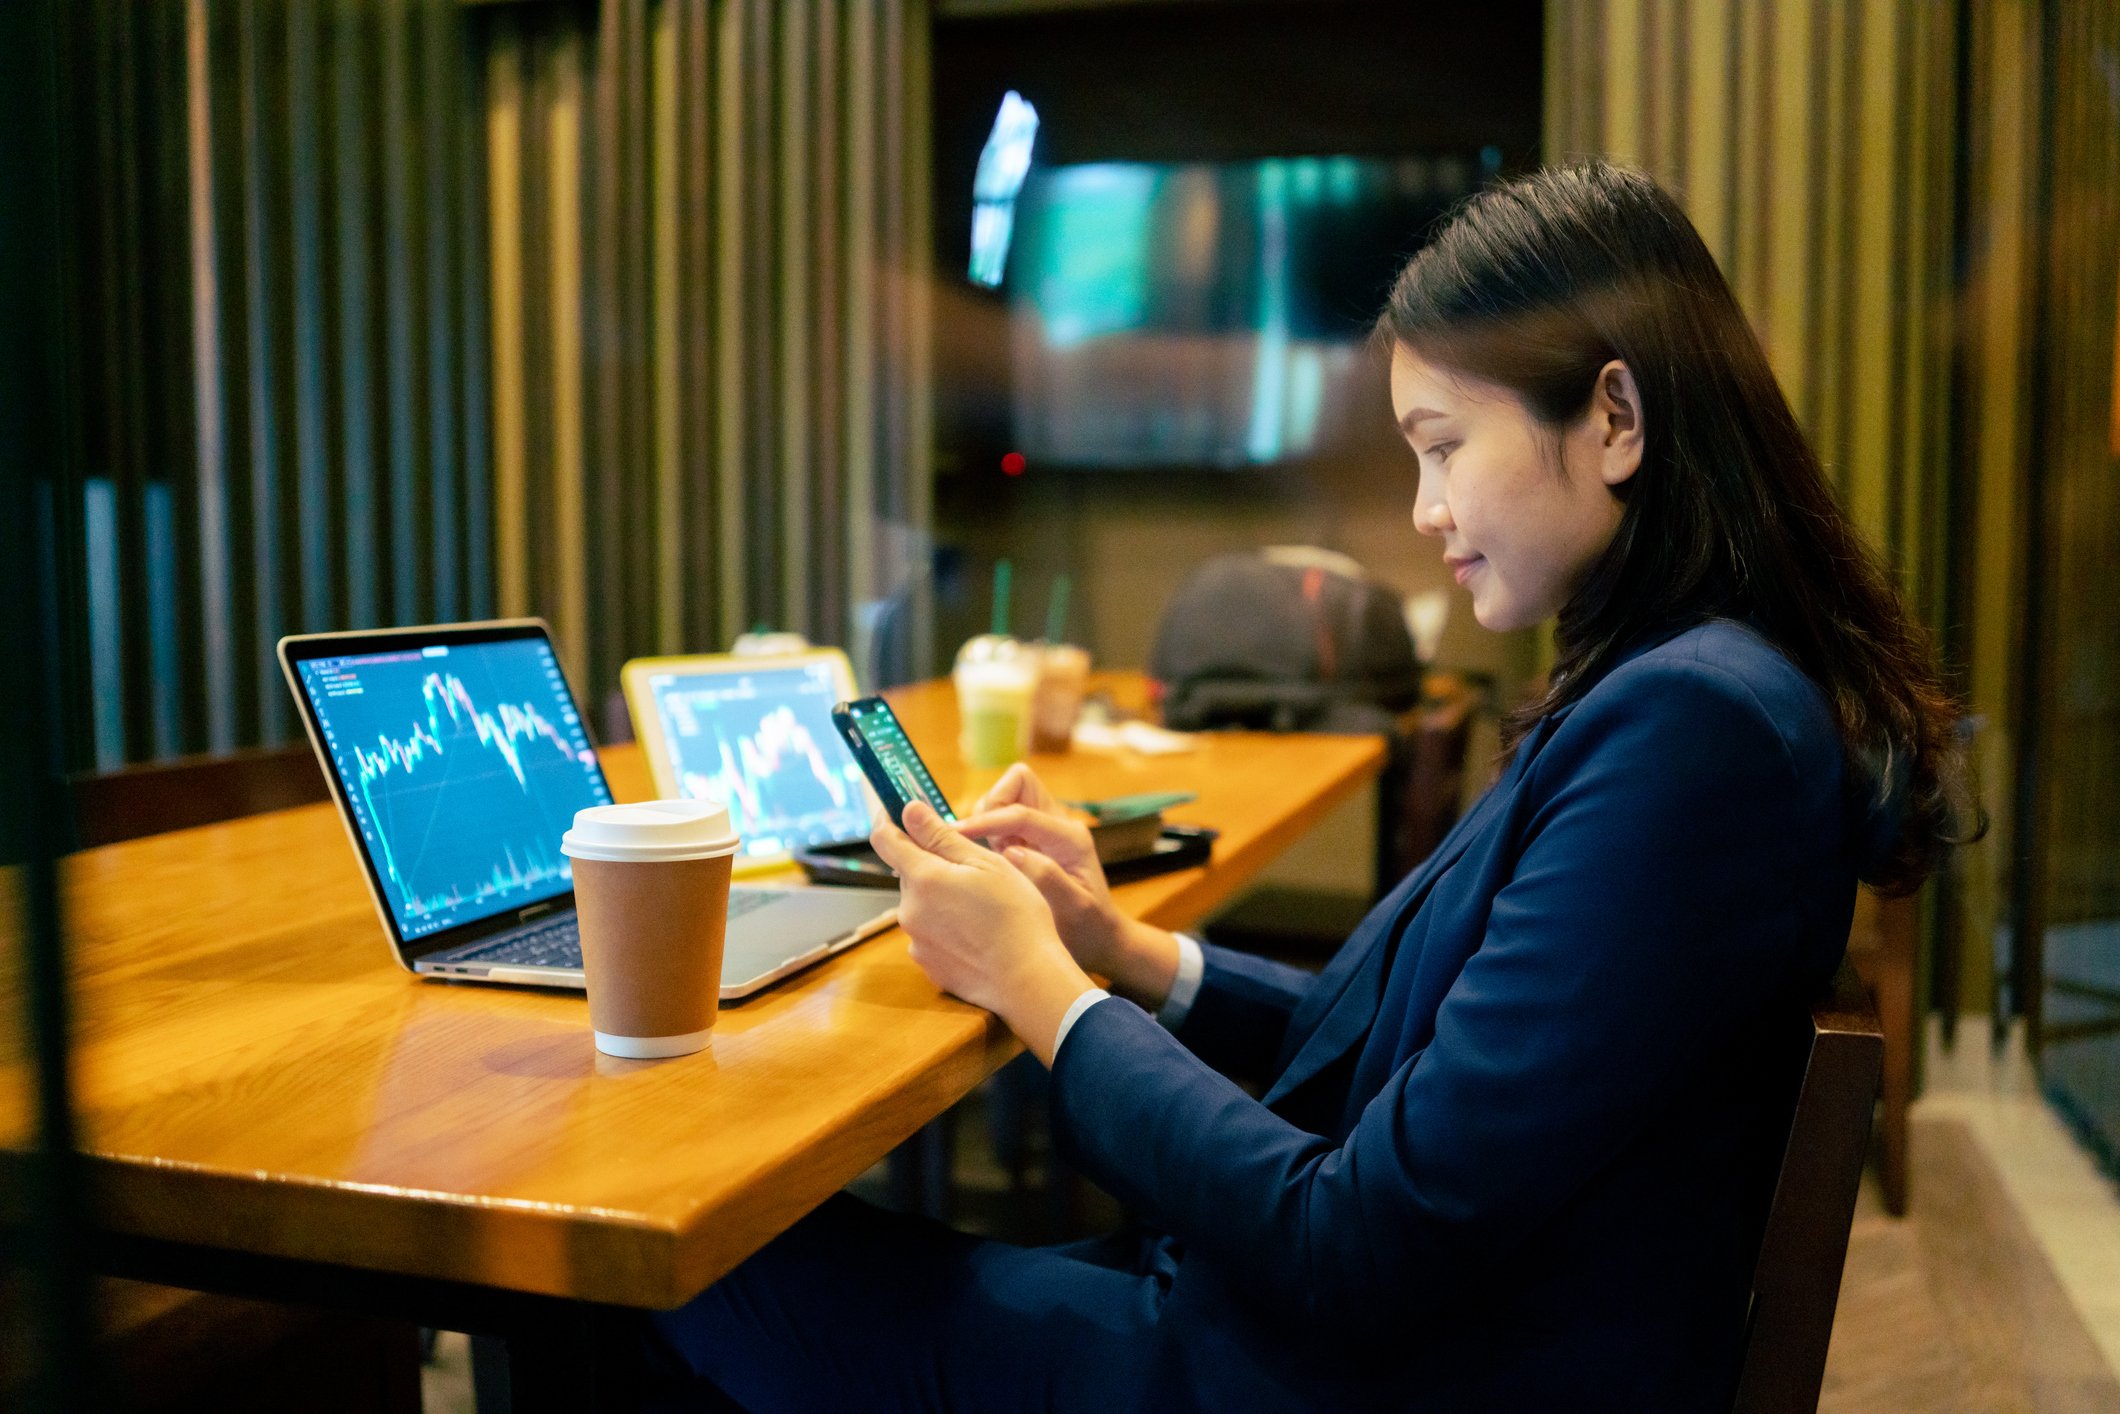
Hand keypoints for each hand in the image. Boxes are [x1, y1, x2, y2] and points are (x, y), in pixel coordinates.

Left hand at [869, 800, 1091, 1058]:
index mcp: (922, 877)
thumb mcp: (984, 863)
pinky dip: (947, 928)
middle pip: (909, 874)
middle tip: (972, 871)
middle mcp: (908, 910)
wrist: (1027, 979)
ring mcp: (916, 941)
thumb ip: (940, 836)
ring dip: (941, 899)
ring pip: (922, 905)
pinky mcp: (927, 964)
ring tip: (981, 909)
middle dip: (932, 866)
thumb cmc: (1014, 915)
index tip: (898, 810)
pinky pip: (931, 935)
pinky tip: (977, 935)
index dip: (888, 819)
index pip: (885, 839)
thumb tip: (909, 809)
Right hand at [953, 765, 1125, 974]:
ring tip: (985, 856)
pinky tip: (987, 862)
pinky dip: (988, 832)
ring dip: (987, 819)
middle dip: (991, 805)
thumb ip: (1046, 877)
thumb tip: (1012, 851)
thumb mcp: (1073, 908)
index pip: (1022, 813)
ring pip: (1006, 797)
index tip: (958, 833)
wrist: (1100, 937)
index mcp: (1070, 837)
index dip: (988, 820)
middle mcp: (1058, 825)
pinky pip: (1003, 819)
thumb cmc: (1088, 927)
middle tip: (980, 843)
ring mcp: (1044, 830)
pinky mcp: (1031, 840)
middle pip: (1017, 783)